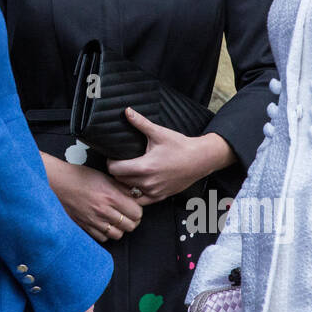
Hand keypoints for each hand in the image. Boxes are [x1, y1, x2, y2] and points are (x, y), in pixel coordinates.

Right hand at [42, 152, 142, 242]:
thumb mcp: (105, 177)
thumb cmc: (80, 177)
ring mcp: (94, 221)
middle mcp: (103, 210)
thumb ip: (122, 188)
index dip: (137, 210)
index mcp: (110, 196)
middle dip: (132, 220)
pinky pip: (103, 238)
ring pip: (118, 235)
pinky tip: (104, 224)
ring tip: (116, 220)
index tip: (133, 206)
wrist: (58, 183)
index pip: (136, 212)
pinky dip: (106, 233)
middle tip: (127, 214)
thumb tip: (136, 195)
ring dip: (120, 228)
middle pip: (130, 225)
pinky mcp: (85, 227)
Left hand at [106, 108, 232, 203]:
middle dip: (116, 172)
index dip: (111, 162)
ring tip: (126, 173)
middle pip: (119, 180)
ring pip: (129, 191)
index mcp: (145, 167)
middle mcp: (148, 182)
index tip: (113, 156)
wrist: (200, 159)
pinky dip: (135, 194)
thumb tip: (127, 111)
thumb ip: (140, 123)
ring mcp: (154, 191)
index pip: (115, 169)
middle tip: (119, 163)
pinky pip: (141, 200)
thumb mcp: (159, 133)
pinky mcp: (160, 196)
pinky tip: (136, 184)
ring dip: (125, 183)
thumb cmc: (180, 146)